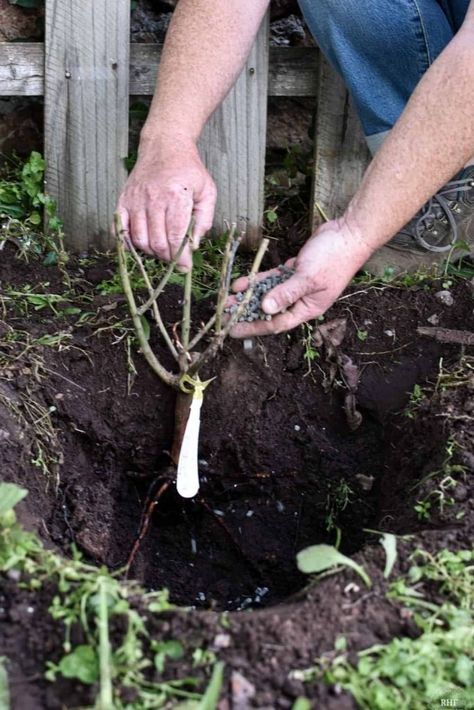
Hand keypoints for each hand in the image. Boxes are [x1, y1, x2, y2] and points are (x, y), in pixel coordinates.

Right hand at [116, 136, 216, 270]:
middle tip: (175, 260)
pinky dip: (128, 244)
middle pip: (157, 242)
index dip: (181, 257)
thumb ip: (204, 219)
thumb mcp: (207, 191)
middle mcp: (152, 199)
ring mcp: (135, 200)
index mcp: (175, 197)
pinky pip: (120, 229)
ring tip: (162, 252)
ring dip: (151, 253)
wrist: (164, 146)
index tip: (186, 267)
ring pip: (139, 240)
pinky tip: (140, 247)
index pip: (175, 237)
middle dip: (168, 258)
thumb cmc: (188, 170)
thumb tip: (193, 244)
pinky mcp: (123, 200)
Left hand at [230, 218, 373, 337]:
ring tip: (225, 300)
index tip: (233, 330)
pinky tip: (239, 283)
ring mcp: (296, 285)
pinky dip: (256, 281)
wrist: (348, 233)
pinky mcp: (293, 270)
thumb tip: (265, 308)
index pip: (276, 323)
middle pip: (268, 311)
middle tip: (223, 315)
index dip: (254, 328)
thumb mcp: (309, 278)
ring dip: (247, 297)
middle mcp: (300, 300)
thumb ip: (286, 293)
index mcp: (307, 309)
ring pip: (267, 294)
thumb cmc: (334, 259)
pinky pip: (270, 279)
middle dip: (246, 313)